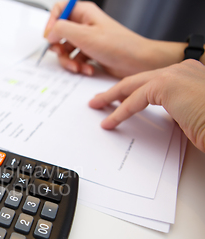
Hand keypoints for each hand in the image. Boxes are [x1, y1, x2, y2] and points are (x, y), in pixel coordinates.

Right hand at [44, 1, 184, 77]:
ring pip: (66, 49)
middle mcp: (85, 25)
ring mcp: (87, 39)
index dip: (51, 23)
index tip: (51, 36)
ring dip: (69, 61)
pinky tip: (88, 69)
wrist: (137, 62)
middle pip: (59, 33)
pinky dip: (79, 66)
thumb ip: (62, 29)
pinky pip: (76, 59)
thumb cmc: (119, 46)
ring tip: (78, 67)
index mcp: (84, 13)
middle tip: (63, 53)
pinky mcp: (90, 53)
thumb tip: (49, 33)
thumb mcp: (84, 35)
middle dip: (59, 47)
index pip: (59, 10)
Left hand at [89, 60, 204, 151]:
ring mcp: (175, 74)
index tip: (118, 99)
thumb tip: (163, 117)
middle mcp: (182, 69)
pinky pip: (134, 99)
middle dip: (116, 90)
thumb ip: (176, 110)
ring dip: (112, 98)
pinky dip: (119, 111)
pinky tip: (110, 121)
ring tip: (97, 106)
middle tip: (99, 99)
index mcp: (189, 73)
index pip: (153, 80)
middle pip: (139, 79)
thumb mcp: (191, 116)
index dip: (133, 90)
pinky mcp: (166, 84)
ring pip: (133, 86)